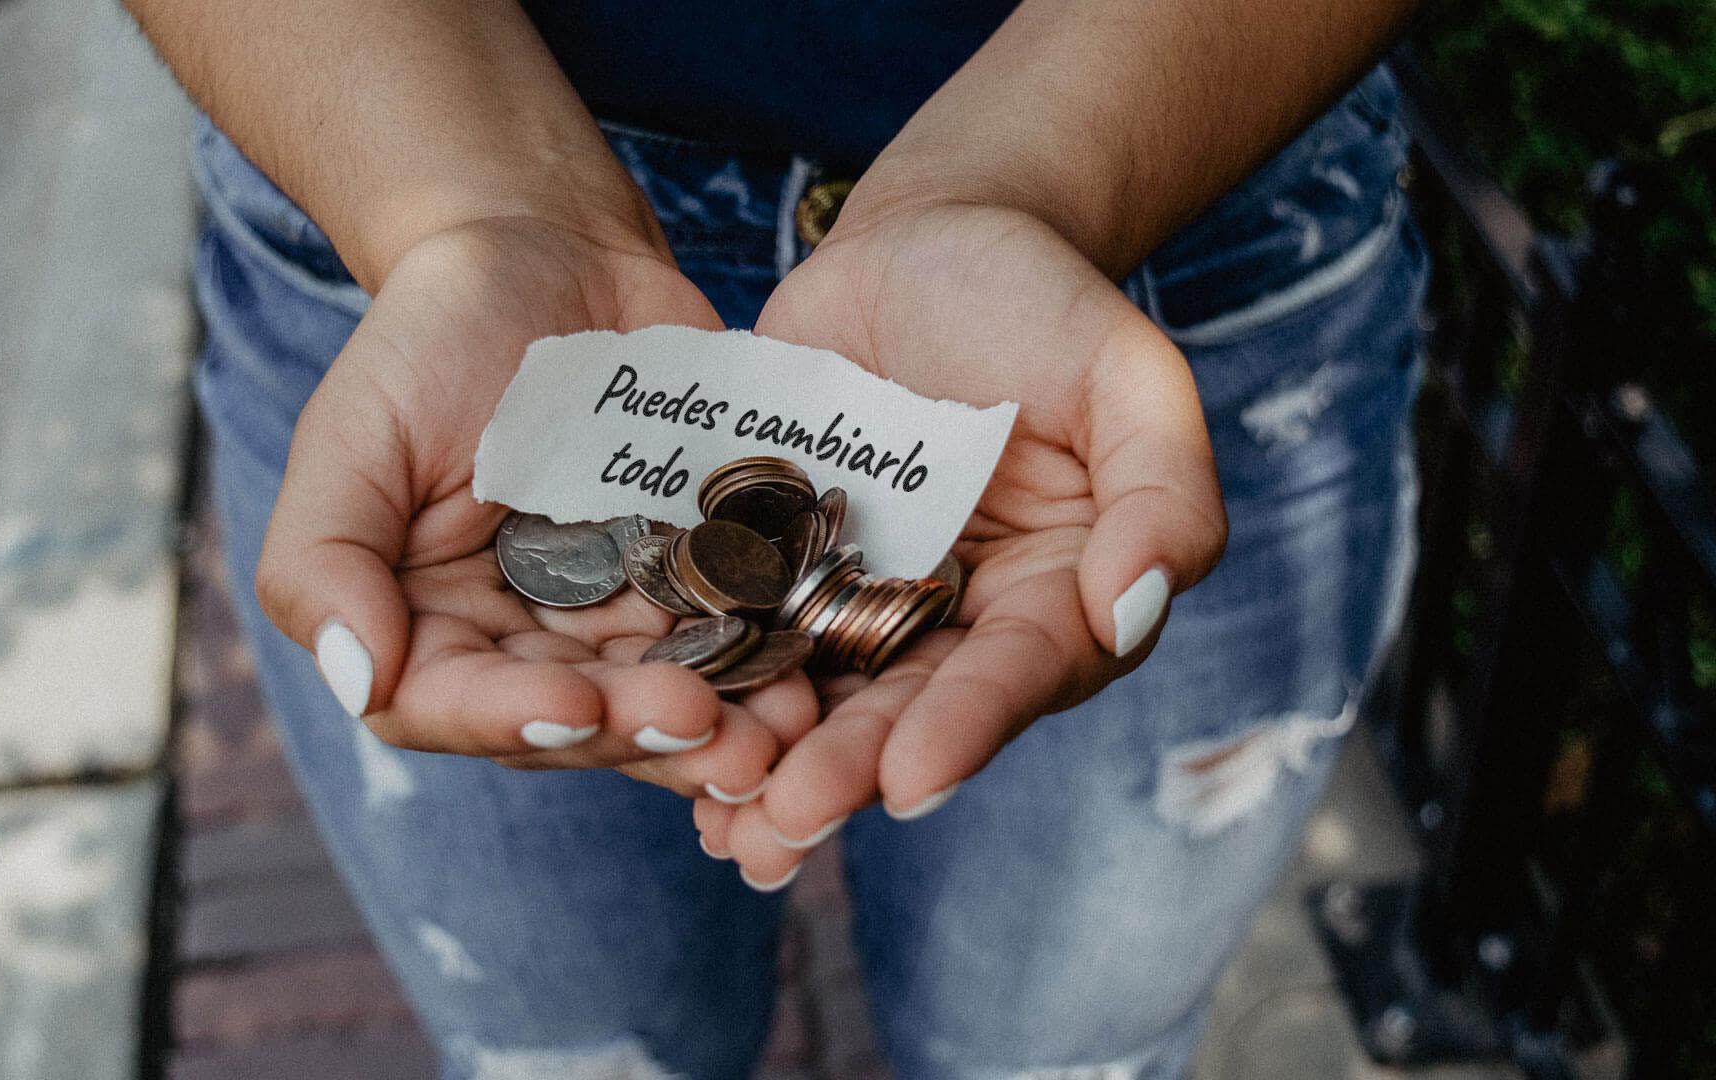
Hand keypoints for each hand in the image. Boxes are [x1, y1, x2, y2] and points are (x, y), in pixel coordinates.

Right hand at [254, 218, 818, 797]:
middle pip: (578, 722)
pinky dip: (773, 663)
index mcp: (427, 627)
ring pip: (667, 699)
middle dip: (643, 733)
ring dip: (727, 728)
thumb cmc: (432, 337)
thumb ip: (323, 559)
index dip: (513, 719)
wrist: (551, 253)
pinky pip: (738, 637)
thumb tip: (358, 679)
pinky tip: (815, 672)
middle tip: (713, 730)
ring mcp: (619, 618)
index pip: (453, 705)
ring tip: (782, 732)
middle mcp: (524, 644)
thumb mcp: (353, 433)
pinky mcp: (700, 580)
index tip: (578, 706)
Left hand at [694, 202, 1226, 883]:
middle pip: (908, 709)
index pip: (1018, 673)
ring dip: (772, 763)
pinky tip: (660, 737)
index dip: (967, 727)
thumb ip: (1162, 491)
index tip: (911, 779)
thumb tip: (1134, 609)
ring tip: (723, 824)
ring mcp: (862, 599)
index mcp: (1056, 596)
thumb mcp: (1127, 374)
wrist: (926, 240)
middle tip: (788, 821)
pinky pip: (743, 634)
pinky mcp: (779, 567)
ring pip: (819, 697)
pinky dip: (709, 687)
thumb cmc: (1042, 300)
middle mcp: (959, 621)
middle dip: (849, 770)